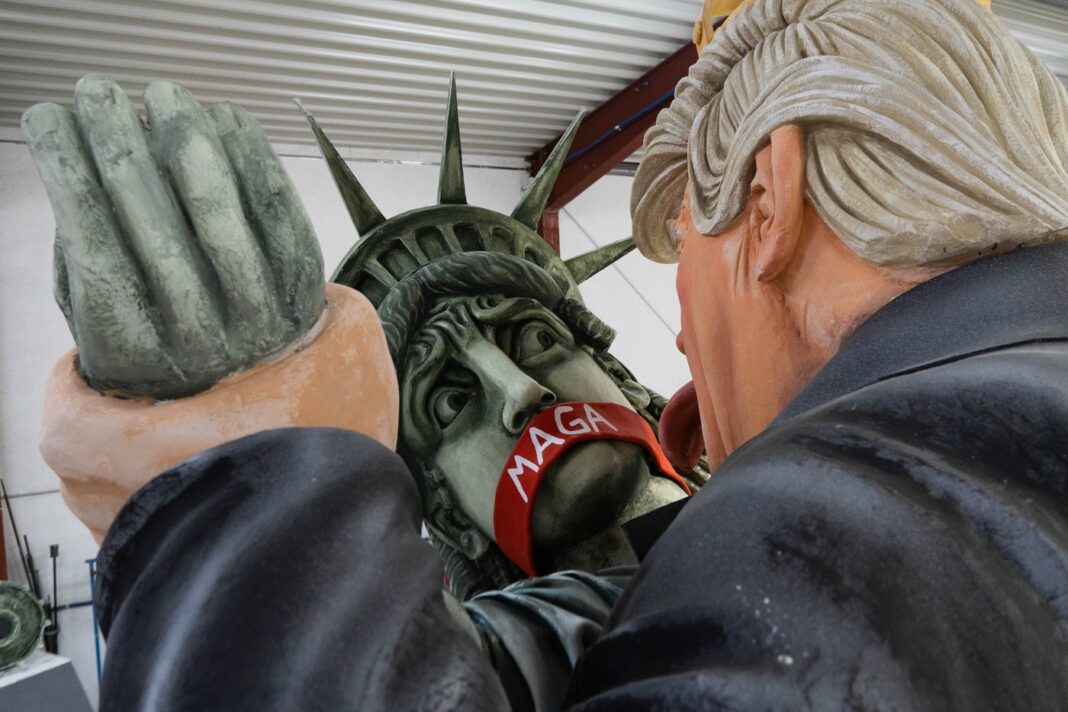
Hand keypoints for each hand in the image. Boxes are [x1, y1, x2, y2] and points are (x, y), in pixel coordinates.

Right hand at [22, 75, 324, 398]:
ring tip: (159, 91)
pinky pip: (277, 209)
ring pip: (219, 213)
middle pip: (152, 223)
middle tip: (94, 89)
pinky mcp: (303, 284)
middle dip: (116, 143)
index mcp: (134, 351)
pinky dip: (251, 155)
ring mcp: (258, 313)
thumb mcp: (101, 323)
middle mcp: (200, 338)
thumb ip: (82, 258)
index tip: (44, 114)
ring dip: (186, 139)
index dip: (66, 172)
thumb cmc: (156, 336)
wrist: (254, 388)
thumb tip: (79, 167)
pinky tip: (223, 114)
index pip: (92, 247)